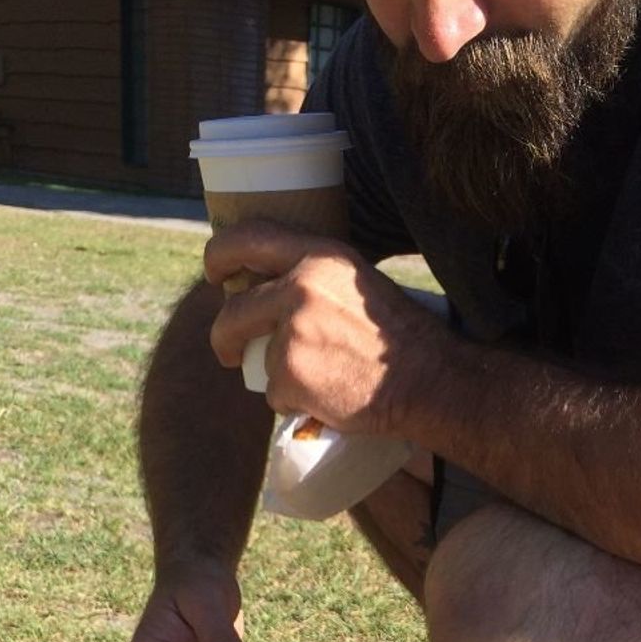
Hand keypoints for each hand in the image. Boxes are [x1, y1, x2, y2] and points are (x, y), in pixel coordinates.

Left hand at [203, 220, 448, 438]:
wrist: (425, 379)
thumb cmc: (398, 335)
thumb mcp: (357, 281)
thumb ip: (314, 277)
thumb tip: (267, 287)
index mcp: (317, 256)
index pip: (246, 239)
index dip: (219, 255)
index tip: (215, 274)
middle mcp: (299, 287)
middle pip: (233, 312)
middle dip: (224, 336)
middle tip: (229, 351)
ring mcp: (291, 333)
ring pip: (260, 360)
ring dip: (281, 376)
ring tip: (325, 379)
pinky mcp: (290, 376)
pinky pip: (274, 394)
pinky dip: (294, 403)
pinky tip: (329, 398)